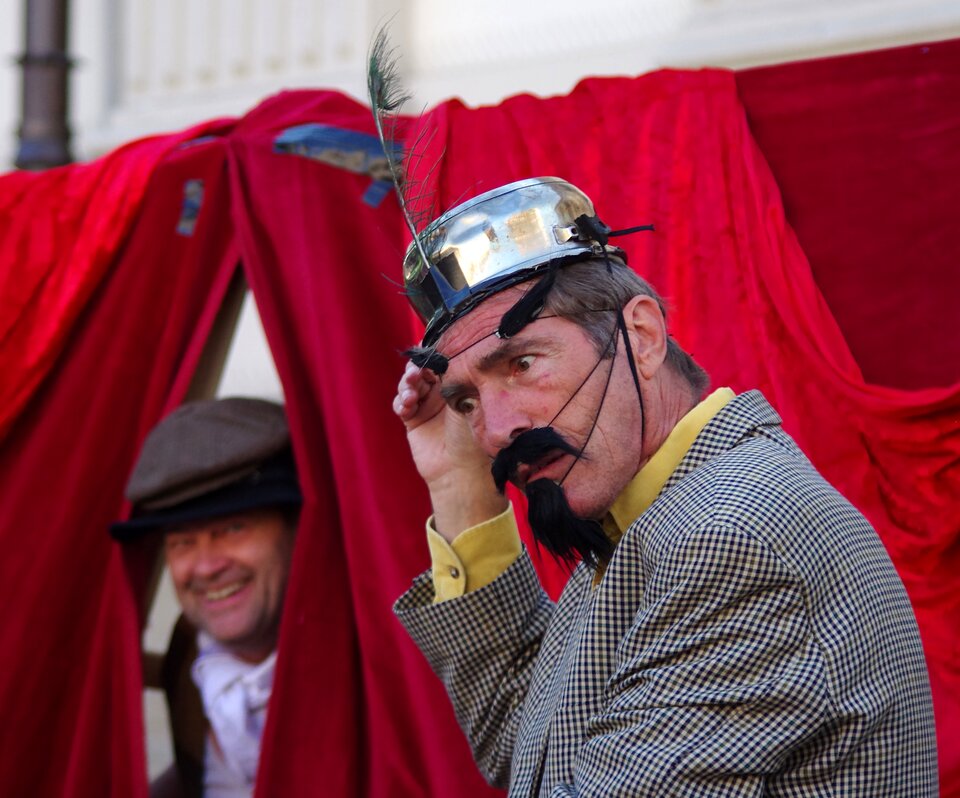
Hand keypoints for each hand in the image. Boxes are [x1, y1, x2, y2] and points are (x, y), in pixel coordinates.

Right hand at [394, 361, 507, 540]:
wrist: (461, 471)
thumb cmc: (473, 436)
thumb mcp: (468, 402)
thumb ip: (453, 378)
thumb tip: (443, 356)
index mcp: (458, 385)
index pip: (442, 362)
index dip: (432, 355)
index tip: (427, 352)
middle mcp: (442, 393)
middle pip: (421, 370)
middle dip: (415, 368)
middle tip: (415, 371)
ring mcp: (426, 405)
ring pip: (408, 384)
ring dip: (406, 384)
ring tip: (410, 393)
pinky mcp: (412, 420)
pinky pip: (400, 404)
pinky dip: (400, 401)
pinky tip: (406, 405)